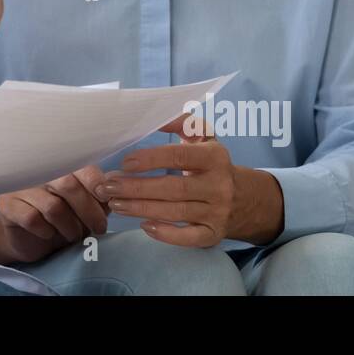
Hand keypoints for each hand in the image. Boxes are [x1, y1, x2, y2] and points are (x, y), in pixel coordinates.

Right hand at [0, 165, 110, 264]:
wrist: (26, 237)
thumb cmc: (59, 217)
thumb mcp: (84, 205)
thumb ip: (99, 193)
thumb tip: (118, 182)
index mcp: (58, 163)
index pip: (80, 165)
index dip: (96, 182)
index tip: (106, 199)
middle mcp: (37, 169)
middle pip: (68, 185)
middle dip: (89, 211)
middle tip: (99, 228)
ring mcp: (19, 185)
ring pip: (52, 207)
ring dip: (70, 227)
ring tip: (74, 235)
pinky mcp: (7, 204)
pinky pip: (32, 219)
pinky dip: (46, 231)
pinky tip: (49, 233)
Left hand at [98, 113, 238, 247]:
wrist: (245, 198)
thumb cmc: (212, 163)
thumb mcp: (203, 137)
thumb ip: (180, 121)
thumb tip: (153, 116)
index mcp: (215, 156)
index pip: (179, 157)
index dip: (150, 159)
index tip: (125, 163)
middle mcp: (219, 185)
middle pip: (173, 188)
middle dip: (137, 188)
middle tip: (108, 187)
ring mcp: (217, 212)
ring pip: (175, 212)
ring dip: (141, 209)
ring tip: (115, 203)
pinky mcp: (214, 234)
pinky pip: (188, 238)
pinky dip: (165, 234)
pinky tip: (144, 226)